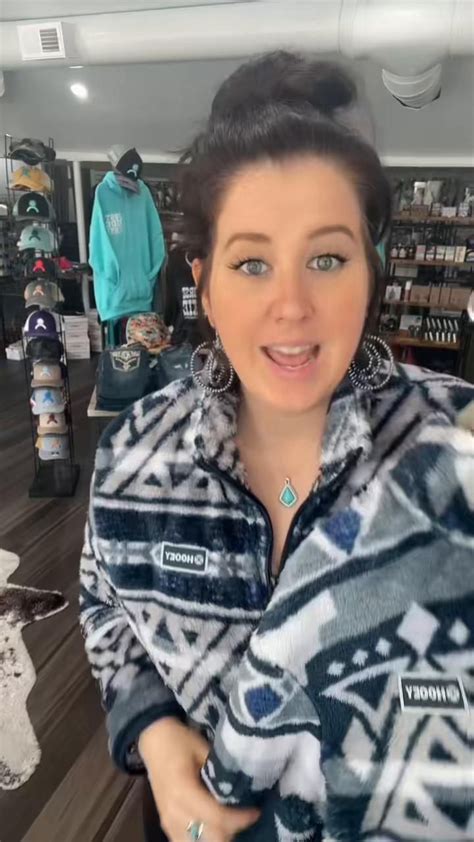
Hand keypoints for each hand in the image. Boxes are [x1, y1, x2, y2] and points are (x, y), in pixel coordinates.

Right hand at [139, 717, 259, 841]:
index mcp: (183, 792)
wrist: (153, 741)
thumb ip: (220, 771)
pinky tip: (216, 827)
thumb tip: (243, 786)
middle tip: (244, 814)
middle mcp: (174, 813)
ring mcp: (168, 822)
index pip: (217, 817)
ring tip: (231, 820)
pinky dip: (204, 839)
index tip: (256, 811)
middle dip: (232, 831)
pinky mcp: (167, 825)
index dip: (240, 819)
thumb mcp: (203, 748)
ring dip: (218, 837)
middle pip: (210, 838)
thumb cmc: (179, 740)